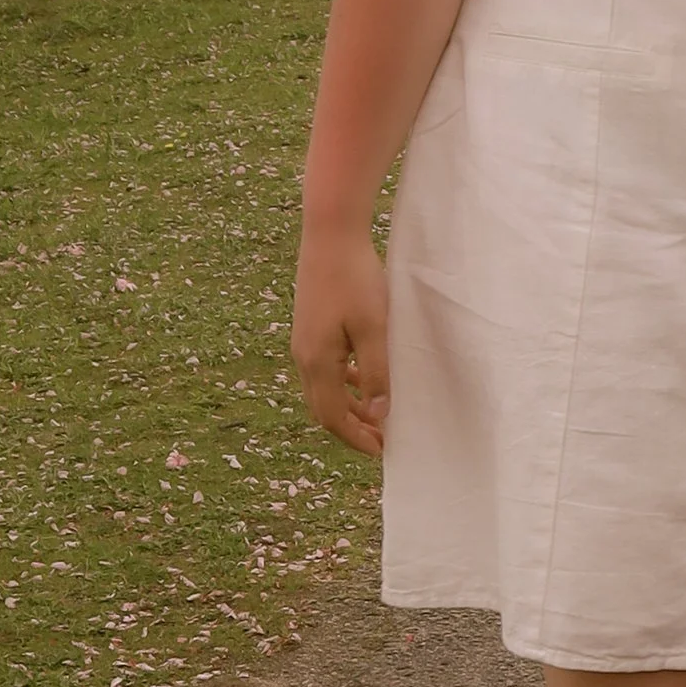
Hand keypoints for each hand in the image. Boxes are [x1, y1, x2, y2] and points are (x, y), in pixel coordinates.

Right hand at [292, 221, 390, 458]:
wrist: (330, 234)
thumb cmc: (356, 278)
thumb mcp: (374, 327)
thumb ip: (376, 372)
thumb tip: (378, 414)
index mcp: (317, 362)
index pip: (334, 416)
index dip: (356, 438)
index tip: (381, 451)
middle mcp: (304, 356)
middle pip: (324, 407)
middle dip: (351, 428)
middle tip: (380, 441)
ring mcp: (304, 340)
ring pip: (324, 388)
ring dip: (348, 405)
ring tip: (375, 415)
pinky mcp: (310, 325)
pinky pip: (325, 367)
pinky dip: (344, 381)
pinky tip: (362, 376)